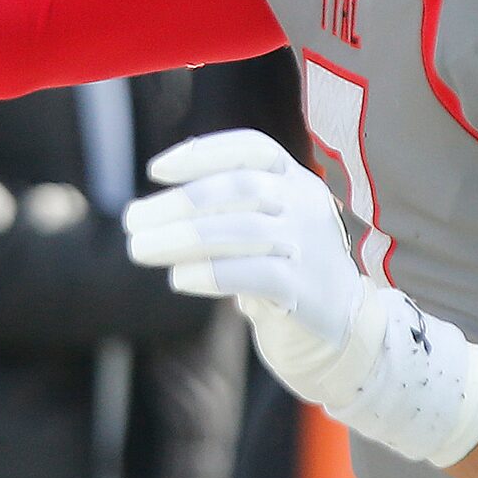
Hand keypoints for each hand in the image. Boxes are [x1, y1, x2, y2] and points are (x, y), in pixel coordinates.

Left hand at [122, 129, 372, 406]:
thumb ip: (230, 209)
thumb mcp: (268, 225)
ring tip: (139, 248)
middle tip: (132, 219)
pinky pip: (253, 274)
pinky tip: (177, 277)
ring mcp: (308, 247)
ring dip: (182, 238)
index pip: (253, 148)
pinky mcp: (303, 290)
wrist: (345, 329)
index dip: (203, 153)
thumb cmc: (288, 270)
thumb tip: (158, 208)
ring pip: (241, 230)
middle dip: (179, 202)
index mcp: (297, 180)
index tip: (156, 170)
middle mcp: (306, 206)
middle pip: (240, 189)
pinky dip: (209, 273)